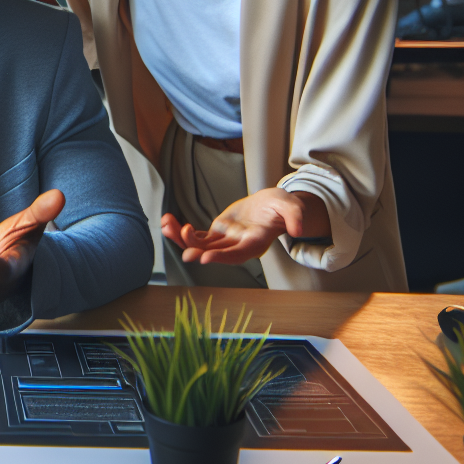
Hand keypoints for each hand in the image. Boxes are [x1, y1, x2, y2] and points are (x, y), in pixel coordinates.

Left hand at [160, 188, 331, 265]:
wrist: (271, 206)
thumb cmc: (281, 207)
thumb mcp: (291, 207)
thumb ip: (294, 216)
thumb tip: (298, 230)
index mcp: (254, 243)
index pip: (237, 254)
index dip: (222, 257)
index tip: (205, 258)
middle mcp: (237, 246)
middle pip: (215, 253)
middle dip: (198, 251)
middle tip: (184, 251)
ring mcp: (225, 241)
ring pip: (201, 245)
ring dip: (182, 239)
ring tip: (166, 226)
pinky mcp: (216, 234)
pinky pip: (196, 236)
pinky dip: (181, 231)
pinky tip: (166, 222)